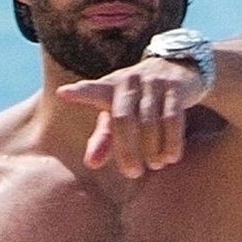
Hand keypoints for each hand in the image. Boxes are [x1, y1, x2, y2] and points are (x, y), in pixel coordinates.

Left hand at [56, 58, 205, 178]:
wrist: (178, 68)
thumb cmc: (139, 100)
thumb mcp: (118, 115)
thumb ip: (103, 138)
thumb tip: (91, 164)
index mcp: (110, 86)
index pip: (93, 90)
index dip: (80, 93)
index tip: (63, 93)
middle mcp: (129, 80)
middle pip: (123, 119)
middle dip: (127, 150)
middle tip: (132, 173)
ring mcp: (153, 82)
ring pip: (149, 120)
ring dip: (152, 149)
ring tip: (154, 166)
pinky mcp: (176, 86)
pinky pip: (172, 118)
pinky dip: (171, 141)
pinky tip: (170, 158)